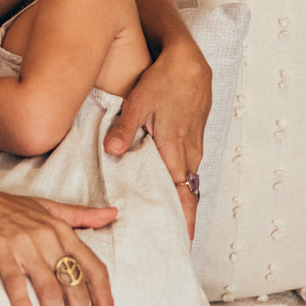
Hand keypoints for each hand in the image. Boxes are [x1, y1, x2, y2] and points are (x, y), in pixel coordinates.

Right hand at [0, 176, 116, 305]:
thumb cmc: (3, 206)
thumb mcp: (46, 207)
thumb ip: (80, 215)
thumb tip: (113, 213)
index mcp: (62, 230)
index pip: (94, 270)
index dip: (104, 300)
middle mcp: (47, 237)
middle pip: (75, 287)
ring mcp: (23, 244)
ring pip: (49, 289)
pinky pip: (15, 282)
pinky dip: (23, 305)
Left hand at [104, 34, 211, 239]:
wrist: (189, 60)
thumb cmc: (164, 80)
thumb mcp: (140, 102)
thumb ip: (124, 129)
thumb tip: (111, 152)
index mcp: (175, 149)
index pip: (183, 197)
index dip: (186, 223)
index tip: (183, 245)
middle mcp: (189, 152)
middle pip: (187, 194)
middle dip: (181, 219)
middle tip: (169, 242)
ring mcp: (194, 144)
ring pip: (188, 180)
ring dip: (181, 201)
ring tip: (167, 222)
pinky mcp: (193, 136)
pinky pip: (188, 166)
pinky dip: (180, 182)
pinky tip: (166, 186)